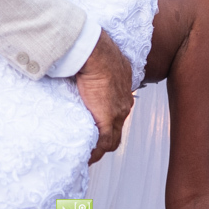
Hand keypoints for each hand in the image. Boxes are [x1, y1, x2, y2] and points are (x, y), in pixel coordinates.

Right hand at [75, 30, 133, 163]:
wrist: (96, 54)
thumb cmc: (95, 51)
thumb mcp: (101, 60)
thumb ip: (97, 67)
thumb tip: (83, 65)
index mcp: (124, 88)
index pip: (119, 110)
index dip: (109, 121)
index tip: (97, 124)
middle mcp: (125, 103)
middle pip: (118, 128)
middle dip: (106, 138)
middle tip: (92, 144)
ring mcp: (118, 113)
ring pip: (112, 139)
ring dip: (100, 147)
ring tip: (88, 153)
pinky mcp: (107, 120)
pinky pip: (103, 144)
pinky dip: (95, 153)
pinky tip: (86, 158)